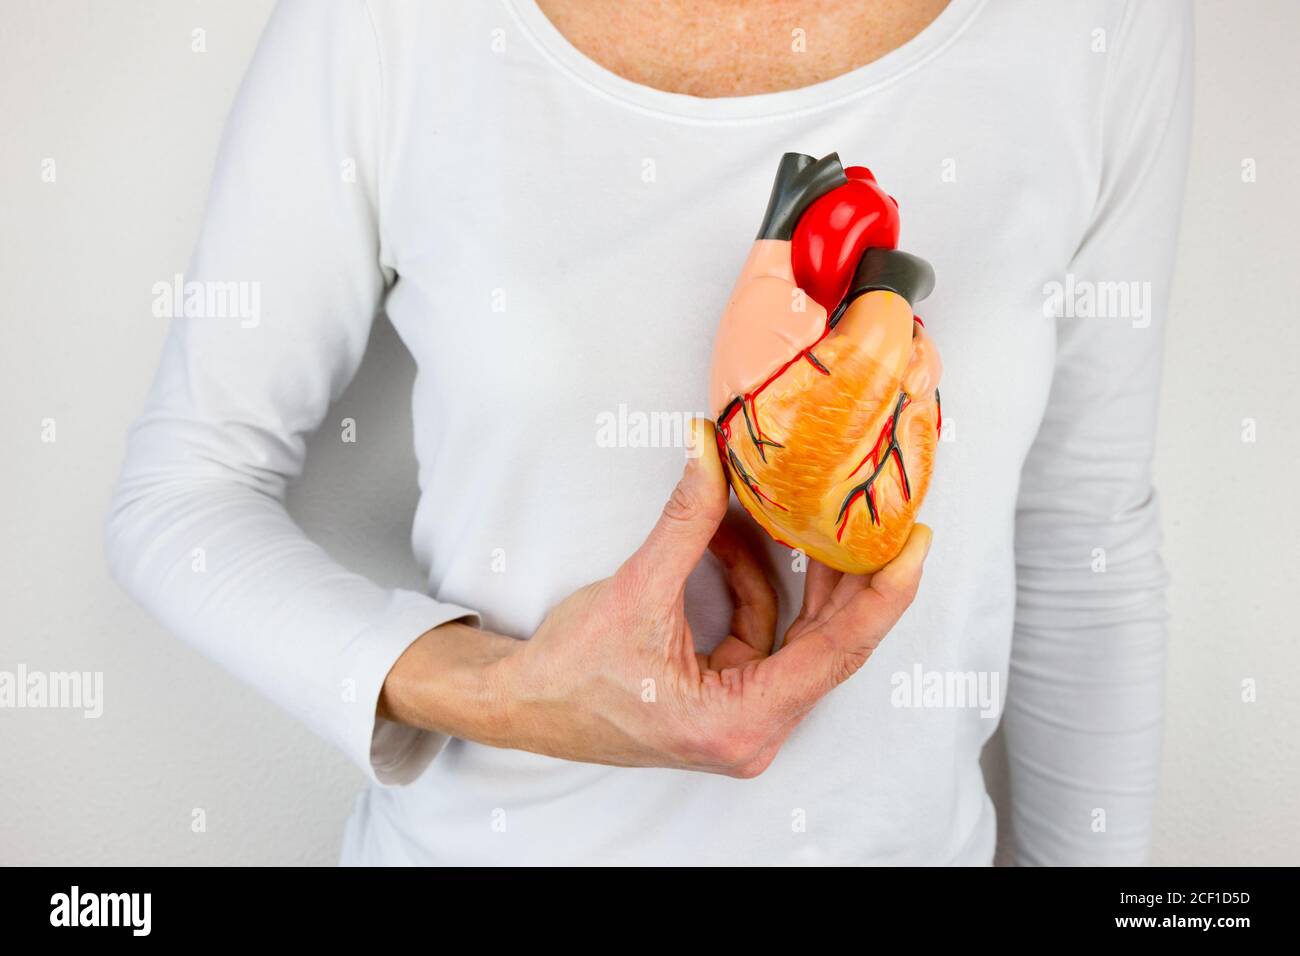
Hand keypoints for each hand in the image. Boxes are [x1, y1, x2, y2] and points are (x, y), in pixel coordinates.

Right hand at [380, 418, 931, 777]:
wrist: (521, 703)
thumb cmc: (570, 672)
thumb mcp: (634, 591)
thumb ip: (685, 521)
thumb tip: (712, 452)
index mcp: (740, 721)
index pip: (837, 653)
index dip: (884, 595)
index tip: (916, 544)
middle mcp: (753, 729)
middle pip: (828, 643)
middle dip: (844, 572)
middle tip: (874, 512)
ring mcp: (742, 714)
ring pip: (797, 634)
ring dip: (789, 570)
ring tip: (784, 510)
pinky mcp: (727, 694)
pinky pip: (764, 632)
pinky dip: (754, 583)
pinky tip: (732, 538)